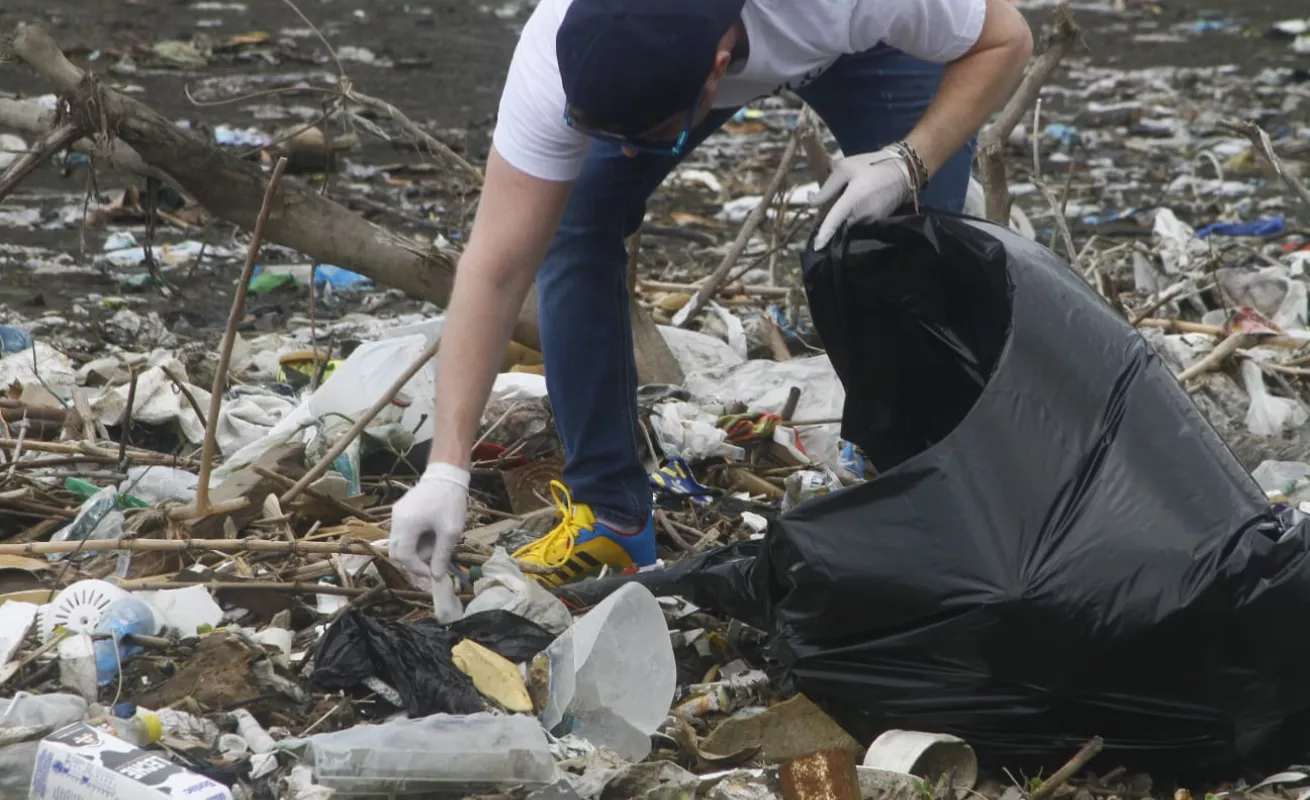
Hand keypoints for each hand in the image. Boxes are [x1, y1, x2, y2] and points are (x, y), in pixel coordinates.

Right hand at [388, 462, 468, 622]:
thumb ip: (442, 555)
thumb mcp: (450, 531)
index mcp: (406, 525)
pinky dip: (414, 539)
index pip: (404, 557)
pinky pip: (403, 532)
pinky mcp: (400, 510)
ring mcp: (396, 514)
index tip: (433, 572)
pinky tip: (431, 533)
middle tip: (433, 561)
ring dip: (415, 549)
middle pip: (396, 552)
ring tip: (435, 543)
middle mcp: (395, 520)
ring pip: (399, 543)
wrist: (446, 475)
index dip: (418, 569)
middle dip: (414, 561)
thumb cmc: (450, 502)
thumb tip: (436, 576)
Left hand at [811, 145, 913, 248]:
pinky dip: (859, 212)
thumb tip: (812, 201)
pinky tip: (864, 198)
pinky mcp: (880, 221)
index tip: (816, 247)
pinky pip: (863, 219)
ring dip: (848, 213)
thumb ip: (828, 187)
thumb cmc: (872, 165)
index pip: (834, 222)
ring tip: (855, 194)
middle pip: (841, 222)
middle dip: (836, 215)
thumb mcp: (846, 168)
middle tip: (840, 195)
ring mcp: (872, 220)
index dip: (824, 235)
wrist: (904, 170)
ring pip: (851, 221)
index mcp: (852, 201)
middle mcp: (862, 215)